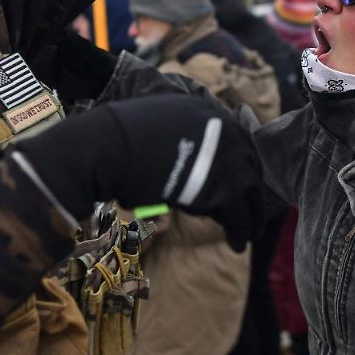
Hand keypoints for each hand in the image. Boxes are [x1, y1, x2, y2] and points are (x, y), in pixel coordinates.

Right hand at [15, 95, 262, 251]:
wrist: (103, 148)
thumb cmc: (115, 139)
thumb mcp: (157, 123)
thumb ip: (180, 135)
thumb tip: (185, 154)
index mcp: (207, 111)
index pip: (239, 139)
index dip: (241, 165)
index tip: (242, 183)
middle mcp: (222, 129)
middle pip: (250, 165)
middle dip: (252, 191)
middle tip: (251, 211)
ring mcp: (224, 158)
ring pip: (249, 192)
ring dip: (250, 216)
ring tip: (246, 233)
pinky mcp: (220, 189)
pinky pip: (239, 214)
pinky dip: (240, 231)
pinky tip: (237, 242)